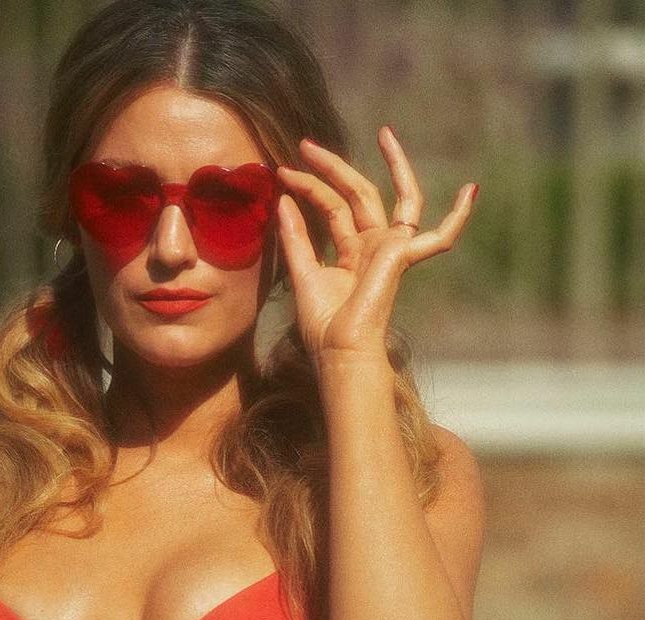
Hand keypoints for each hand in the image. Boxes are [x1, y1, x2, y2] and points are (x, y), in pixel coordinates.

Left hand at [275, 128, 477, 360]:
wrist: (340, 352)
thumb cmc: (322, 327)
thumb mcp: (302, 273)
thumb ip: (294, 237)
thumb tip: (284, 198)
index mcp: (352, 253)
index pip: (331, 209)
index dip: (308, 188)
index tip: (282, 173)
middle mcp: (374, 248)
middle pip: (358, 194)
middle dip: (333, 167)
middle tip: (304, 144)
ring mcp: (391, 250)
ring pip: (396, 197)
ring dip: (393, 164)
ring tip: (384, 133)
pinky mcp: (402, 256)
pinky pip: (441, 236)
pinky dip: (458, 216)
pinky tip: (472, 191)